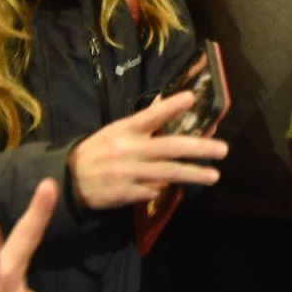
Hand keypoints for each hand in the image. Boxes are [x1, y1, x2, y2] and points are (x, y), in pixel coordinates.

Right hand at [68, 92, 228, 210]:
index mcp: (125, 130)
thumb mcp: (115, 130)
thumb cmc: (97, 151)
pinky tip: (174, 187)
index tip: (192, 98)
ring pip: (168, 173)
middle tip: (222, 150)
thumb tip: (166, 104)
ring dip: (193, 174)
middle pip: (169, 147)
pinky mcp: (126, 193)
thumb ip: (142, 123)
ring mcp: (128, 173)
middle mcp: (129, 150)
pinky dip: (164, 188)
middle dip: (199, 149)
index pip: (151, 115)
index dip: (171, 106)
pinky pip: (153, 191)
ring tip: (213, 175)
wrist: (68, 180)